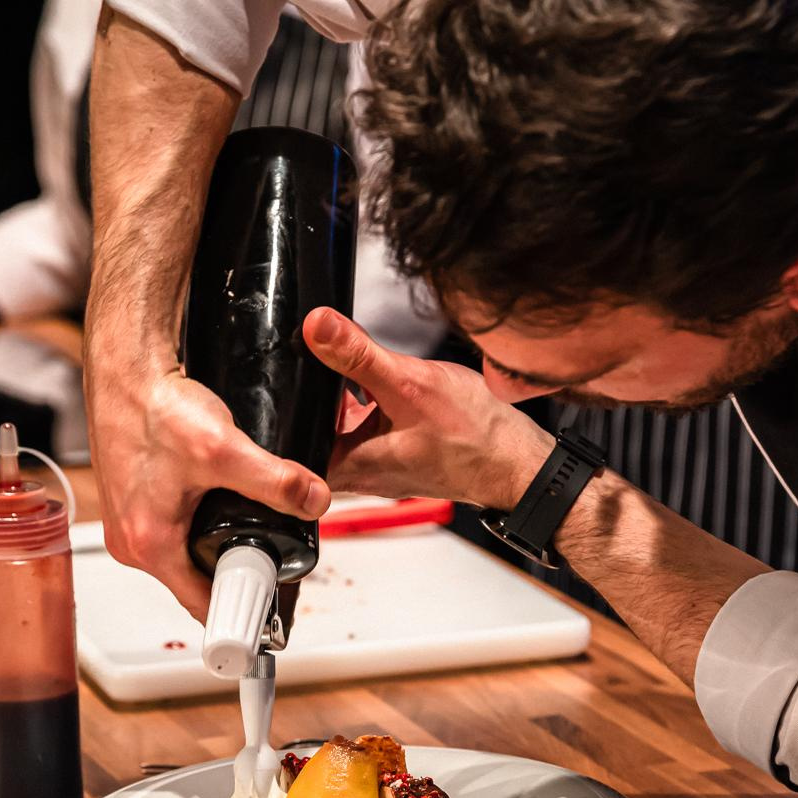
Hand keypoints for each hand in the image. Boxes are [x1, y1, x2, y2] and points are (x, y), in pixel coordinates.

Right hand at [84, 362, 330, 618]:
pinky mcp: (134, 503)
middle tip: (275, 550)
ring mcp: (130, 525)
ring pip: (190, 553)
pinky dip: (203, 523)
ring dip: (221, 543)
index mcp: (149, 545)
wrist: (126, 370)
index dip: (247, 608)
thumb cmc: (153, 407)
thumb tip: (314, 500)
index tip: (274, 606)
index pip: (207, 606)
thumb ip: (274, 479)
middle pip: (199, 580)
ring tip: (253, 520)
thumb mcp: (223, 448)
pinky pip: (177, 530)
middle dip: (238, 569)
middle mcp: (132, 544)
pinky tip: (224, 500)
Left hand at [303, 309, 552, 508]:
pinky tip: (372, 372)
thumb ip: (357, 355)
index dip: (279, 403)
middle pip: (308, 426)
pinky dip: (362, 397)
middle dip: (309, 389)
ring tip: (340, 357)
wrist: (518, 461)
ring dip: (337, 391)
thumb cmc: (473, 437)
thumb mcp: (408, 384)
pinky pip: (361, 421)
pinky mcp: (391, 450)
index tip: (279, 368)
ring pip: (336, 421)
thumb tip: (316, 326)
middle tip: (308, 353)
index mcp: (346, 467)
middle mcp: (355, 472)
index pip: (286, 439)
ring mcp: (374, 462)